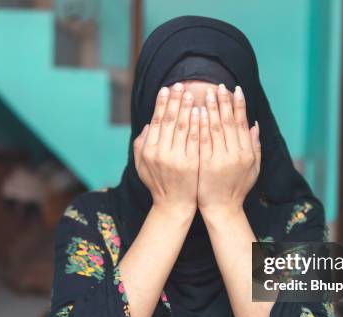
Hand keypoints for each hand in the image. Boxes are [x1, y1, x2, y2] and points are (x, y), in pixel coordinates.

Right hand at [134, 83, 199, 216]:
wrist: (174, 205)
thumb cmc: (158, 184)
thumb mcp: (142, 165)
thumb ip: (141, 144)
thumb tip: (149, 123)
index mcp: (148, 150)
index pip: (156, 121)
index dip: (161, 103)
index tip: (167, 88)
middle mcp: (160, 153)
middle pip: (169, 120)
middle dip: (175, 100)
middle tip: (180, 84)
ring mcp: (176, 158)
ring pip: (182, 127)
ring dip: (187, 108)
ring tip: (191, 93)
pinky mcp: (191, 163)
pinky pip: (195, 139)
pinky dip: (198, 124)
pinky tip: (201, 112)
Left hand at [197, 84, 259, 216]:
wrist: (222, 209)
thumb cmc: (236, 188)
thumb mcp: (252, 168)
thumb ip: (254, 146)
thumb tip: (255, 124)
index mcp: (247, 153)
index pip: (242, 123)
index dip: (239, 105)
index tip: (235, 89)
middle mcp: (236, 154)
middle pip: (230, 122)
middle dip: (224, 102)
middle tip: (219, 86)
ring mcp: (220, 159)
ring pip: (216, 128)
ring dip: (212, 109)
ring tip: (207, 93)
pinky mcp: (205, 164)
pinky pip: (202, 140)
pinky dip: (201, 125)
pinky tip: (197, 112)